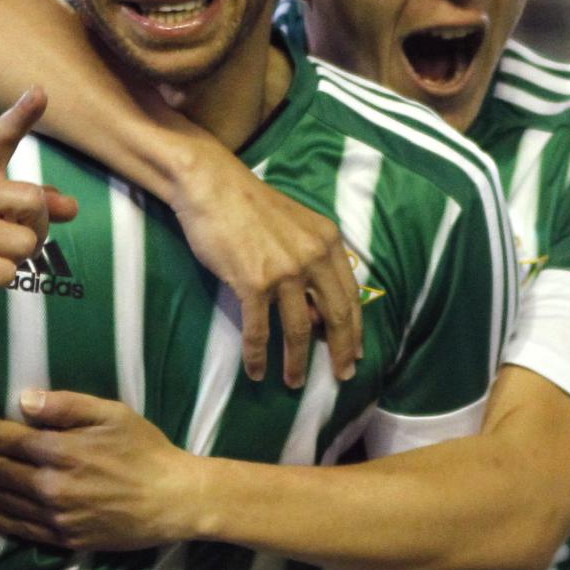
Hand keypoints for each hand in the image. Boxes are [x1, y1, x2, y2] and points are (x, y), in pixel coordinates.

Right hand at [0, 88, 78, 328]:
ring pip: (25, 243)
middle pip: (34, 201)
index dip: (21, 115)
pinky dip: (0, 280)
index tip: (41, 92)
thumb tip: (72, 207)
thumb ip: (33, 209)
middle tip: (11, 240)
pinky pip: (7, 273)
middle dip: (36, 229)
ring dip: (16, 260)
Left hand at [0, 389, 205, 549]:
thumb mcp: (111, 414)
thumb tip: (23, 400)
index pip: (4, 439)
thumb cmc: (145, 449)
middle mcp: (51, 487)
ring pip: (1, 500)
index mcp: (60, 451)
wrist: (174, 500)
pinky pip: (21, 529)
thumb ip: (65, 406)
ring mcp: (56, 517)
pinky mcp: (65, 539)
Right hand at [167, 152, 361, 386]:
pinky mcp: (252, 282)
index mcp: (327, 242)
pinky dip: (257, 356)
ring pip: (298, 329)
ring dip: (297, 362)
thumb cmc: (250, 206)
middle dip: (340, 352)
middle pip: (336, 316)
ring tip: (294, 382)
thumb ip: (312, 260)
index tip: (357, 352)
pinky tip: (256, 371)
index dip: (355, 329)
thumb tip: (315, 308)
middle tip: (342, 376)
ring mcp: (283, 271)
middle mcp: (312, 257)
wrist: (212, 186)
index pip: (350, 295)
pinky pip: (258, 330)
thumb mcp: (297, 226)